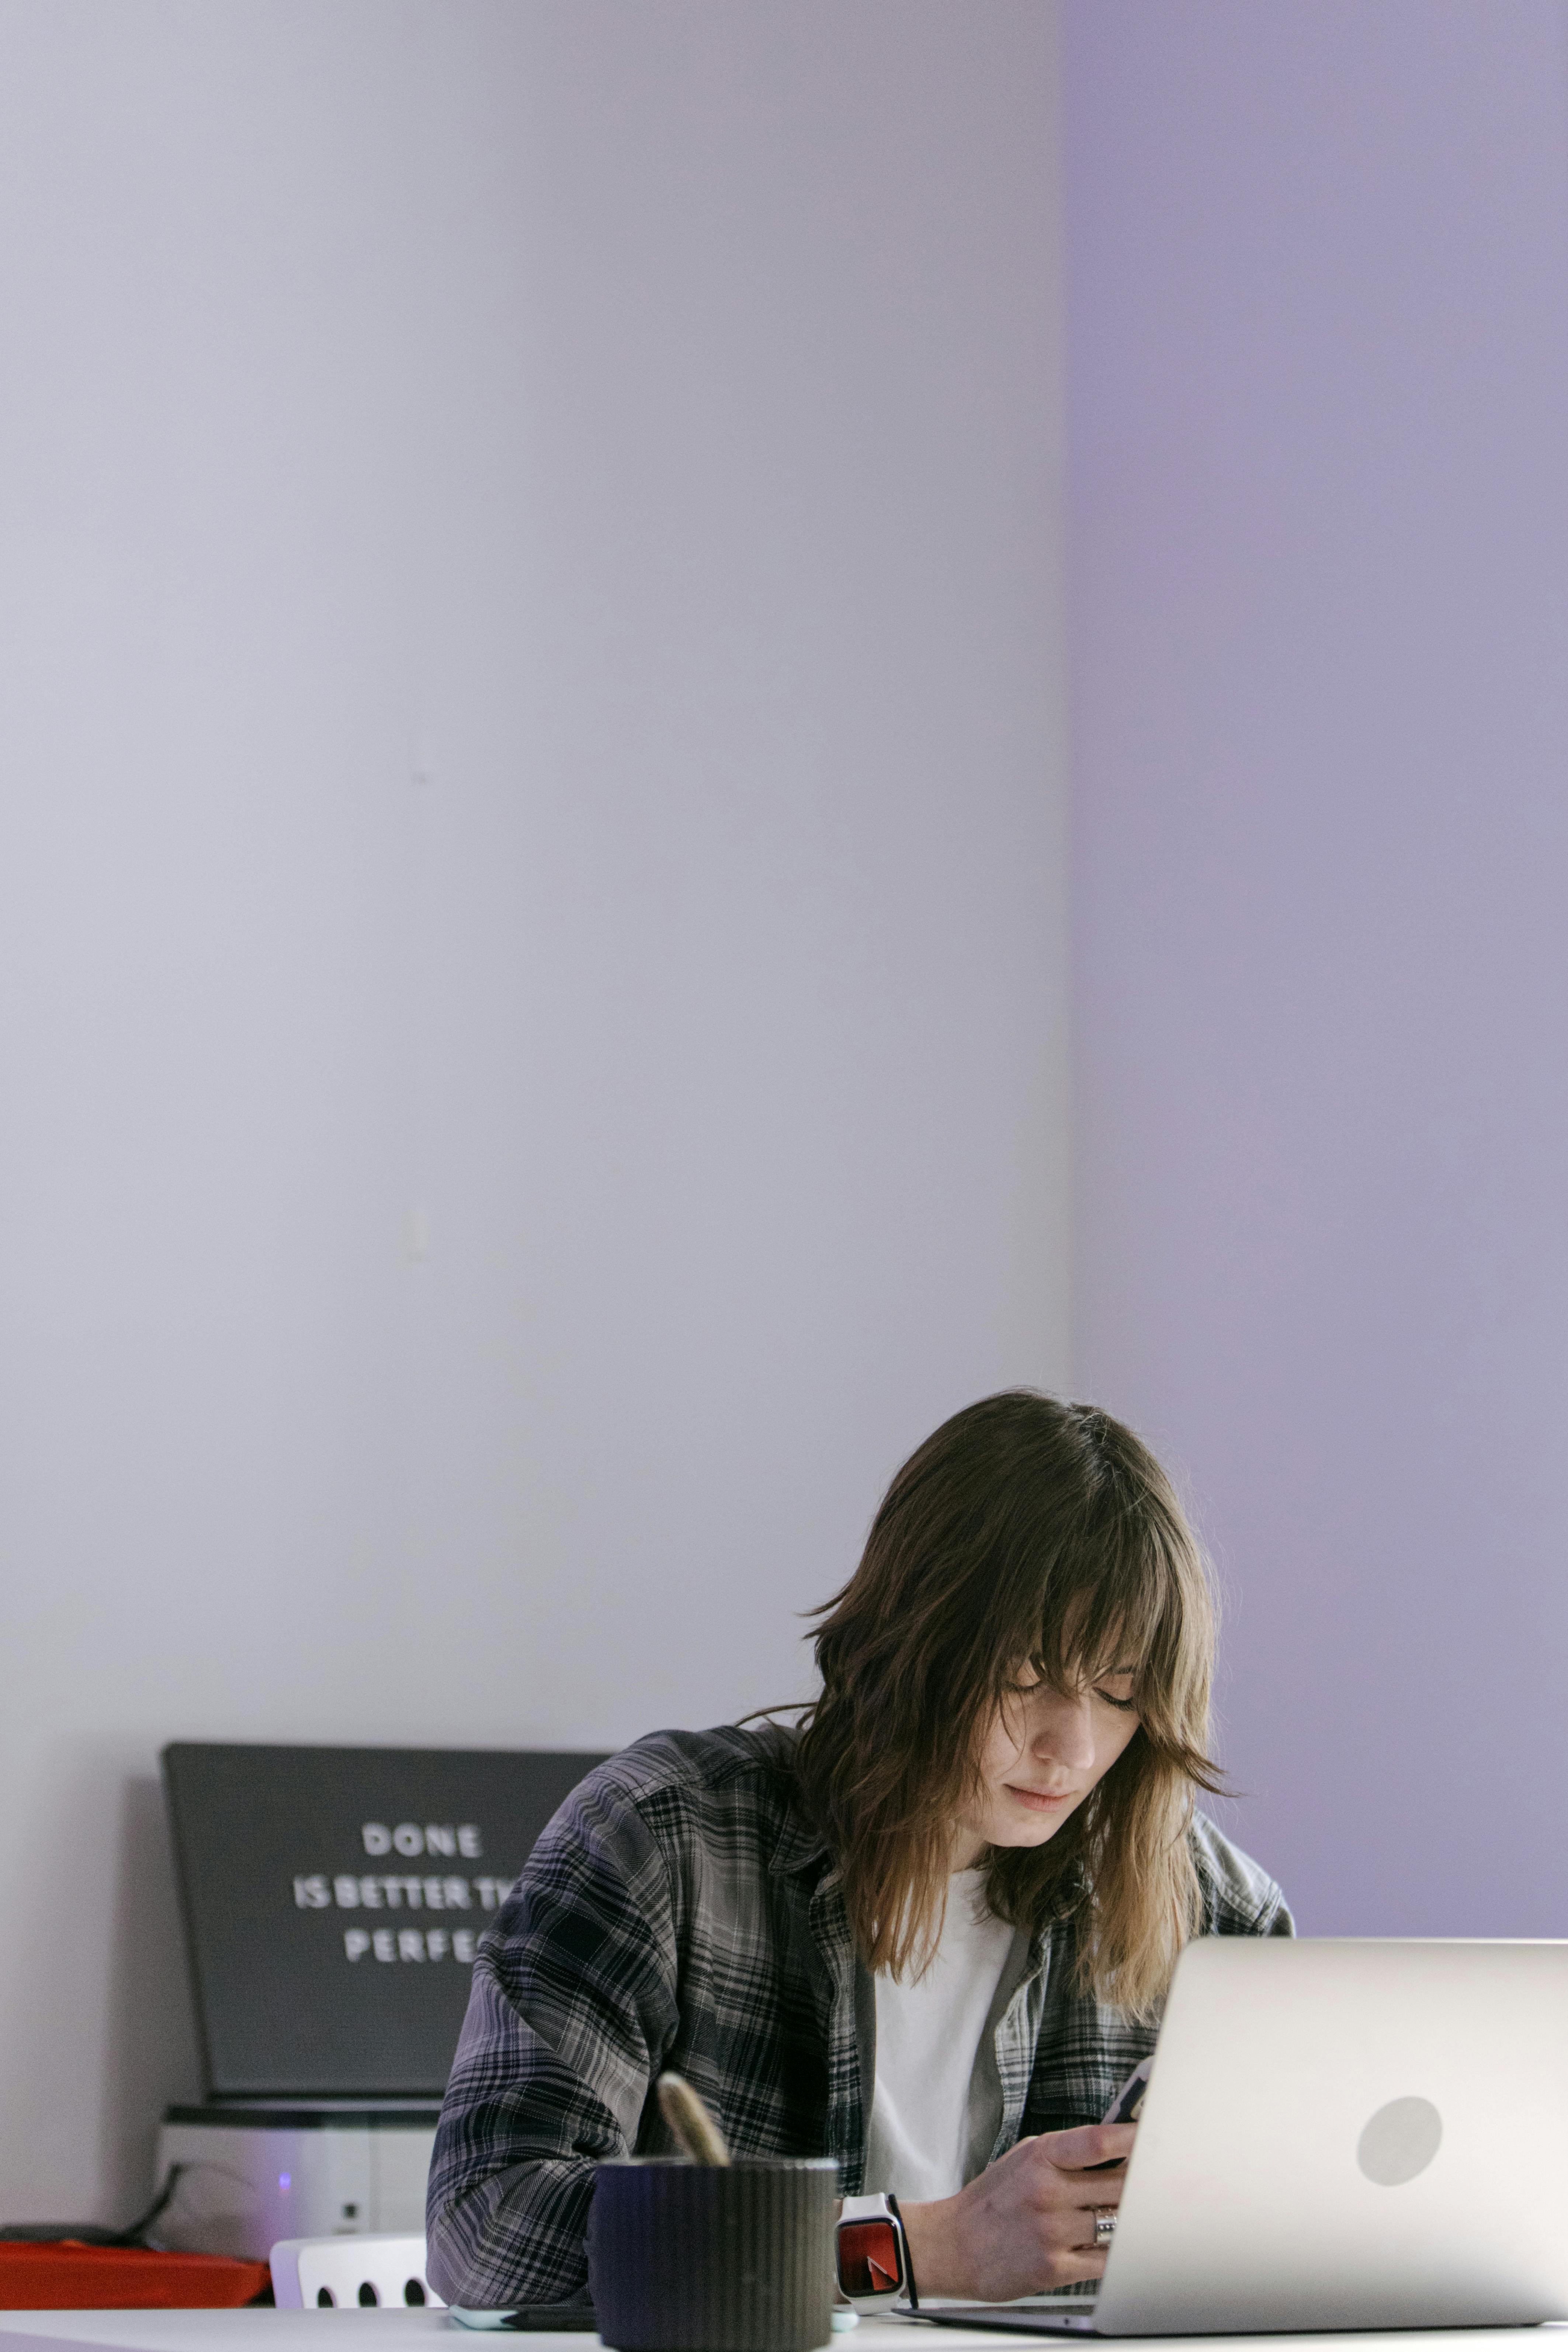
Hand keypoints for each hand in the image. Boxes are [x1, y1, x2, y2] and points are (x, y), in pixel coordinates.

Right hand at [900, 2123, 1135, 2301]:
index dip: (1133, 2137)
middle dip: (1141, 2184)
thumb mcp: (1023, 2160)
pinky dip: (1113, 2253)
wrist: (953, 2246)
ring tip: (1125, 2214)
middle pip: (1119, 2185)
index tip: (1153, 2136)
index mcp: (1039, 2158)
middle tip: (1155, 2182)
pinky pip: (1104, 2260)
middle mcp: (1047, 2192)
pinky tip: (1109, 2245)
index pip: (1097, 2142)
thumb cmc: (993, 2201)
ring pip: (1115, 2223)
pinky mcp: (1055, 2268)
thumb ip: (1066, 2154)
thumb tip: (1116, 2147)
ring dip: (1126, 2220)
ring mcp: (1052, 2232)